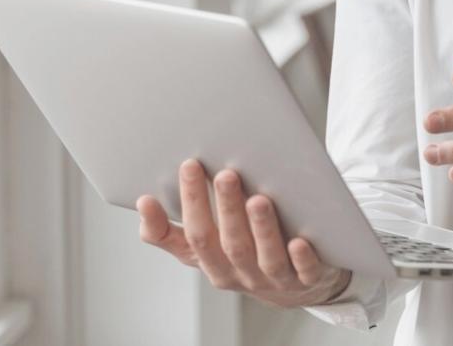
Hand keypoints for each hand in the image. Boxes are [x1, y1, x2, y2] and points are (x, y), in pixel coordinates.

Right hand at [138, 160, 351, 307]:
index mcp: (214, 264)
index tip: (188, 166)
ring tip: (259, 199)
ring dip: (262, 229)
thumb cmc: (241, 255)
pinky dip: (301, 258)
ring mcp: (277, 279)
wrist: (294, 286)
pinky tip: (299, 241)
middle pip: (232, 245)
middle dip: (227, 209)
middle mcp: (243, 274)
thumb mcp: (203, 249)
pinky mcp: (309, 280)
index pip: (197, 235)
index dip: (192, 203)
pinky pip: (304, 272)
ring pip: (267, 258)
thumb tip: (143, 203)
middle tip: (226, 174)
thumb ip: (170, 232)